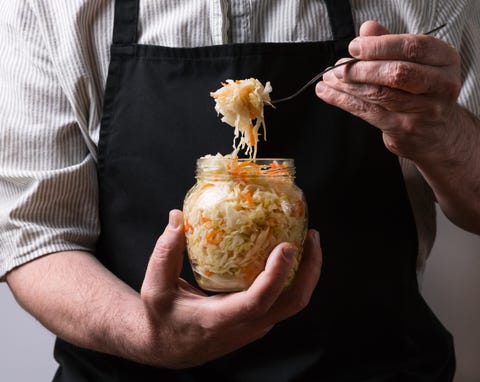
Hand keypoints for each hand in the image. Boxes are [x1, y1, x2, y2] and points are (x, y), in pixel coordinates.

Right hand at [139, 209, 321, 368]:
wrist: (168, 349)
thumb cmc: (162, 318)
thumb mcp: (155, 287)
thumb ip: (165, 253)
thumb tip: (176, 217)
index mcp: (219, 320)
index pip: (257, 301)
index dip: (276, 275)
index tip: (286, 246)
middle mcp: (245, 327)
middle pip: (291, 303)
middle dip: (309, 269)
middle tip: (311, 236)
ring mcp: (255, 327)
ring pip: (293, 302)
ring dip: (307, 272)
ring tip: (308, 239)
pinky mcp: (258, 322)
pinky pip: (284, 300)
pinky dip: (294, 277)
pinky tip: (288, 254)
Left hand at [316, 20, 461, 160]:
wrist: (437, 132)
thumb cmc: (421, 90)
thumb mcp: (414, 63)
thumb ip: (391, 44)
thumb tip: (367, 29)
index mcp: (445, 60)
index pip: (412, 47)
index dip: (380, 46)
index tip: (354, 47)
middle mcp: (440, 85)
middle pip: (396, 73)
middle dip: (361, 69)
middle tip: (337, 69)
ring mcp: (425, 110)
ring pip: (380, 94)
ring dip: (347, 86)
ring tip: (327, 79)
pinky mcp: (405, 129)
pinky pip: (369, 112)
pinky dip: (344, 101)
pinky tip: (328, 93)